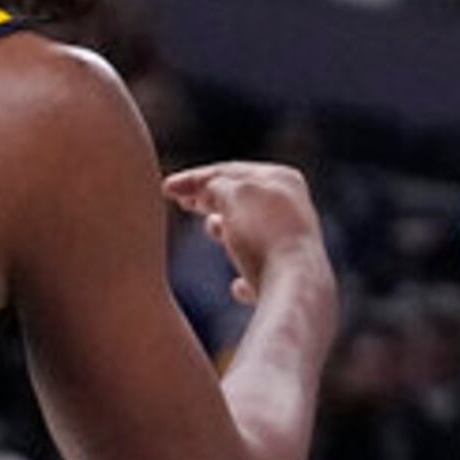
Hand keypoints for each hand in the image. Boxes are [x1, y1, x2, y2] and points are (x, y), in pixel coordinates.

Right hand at [164, 160, 329, 307]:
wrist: (294, 284)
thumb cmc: (263, 234)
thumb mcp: (234, 195)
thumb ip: (216, 185)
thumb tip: (208, 190)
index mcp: (282, 180)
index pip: (231, 172)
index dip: (195, 178)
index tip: (166, 188)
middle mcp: (292, 209)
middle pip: (242, 199)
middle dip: (210, 198)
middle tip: (182, 201)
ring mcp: (291, 246)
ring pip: (252, 233)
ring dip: (229, 228)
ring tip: (211, 227)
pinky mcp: (287, 281)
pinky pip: (262, 275)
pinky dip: (247, 276)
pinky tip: (237, 288)